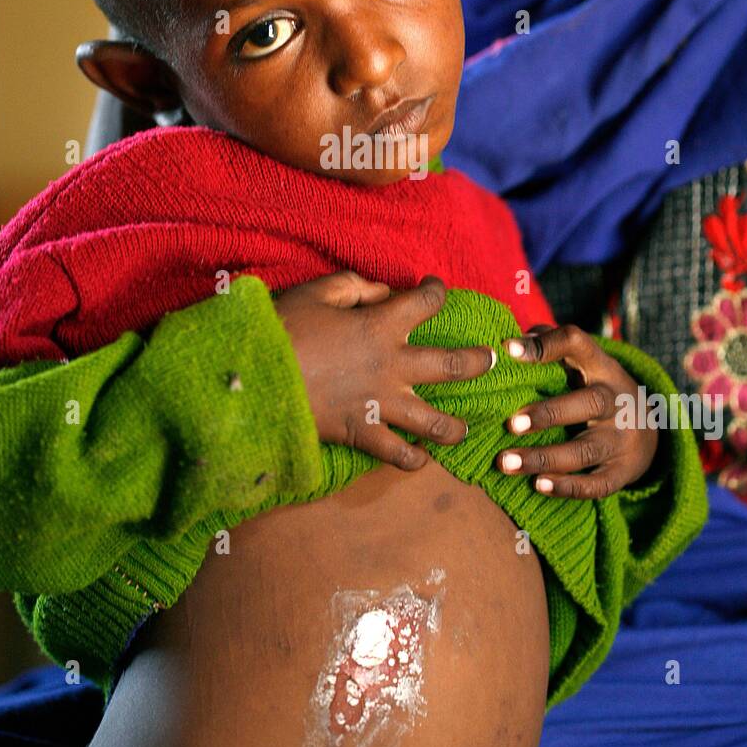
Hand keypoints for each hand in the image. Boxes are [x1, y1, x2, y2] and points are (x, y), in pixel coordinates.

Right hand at [274, 271, 495, 471]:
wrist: (254, 378)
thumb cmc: (283, 329)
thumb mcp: (317, 293)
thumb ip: (354, 286)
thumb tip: (381, 292)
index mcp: (381, 325)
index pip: (426, 302)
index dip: (436, 291)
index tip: (435, 289)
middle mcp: (392, 365)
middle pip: (454, 365)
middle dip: (480, 360)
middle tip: (493, 359)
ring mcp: (382, 404)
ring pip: (437, 422)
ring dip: (456, 426)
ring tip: (464, 428)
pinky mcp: (363, 433)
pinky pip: (399, 455)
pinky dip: (413, 460)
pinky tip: (420, 458)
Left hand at [497, 324, 658, 498]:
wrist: (650, 429)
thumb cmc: (594, 388)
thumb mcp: (583, 363)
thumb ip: (548, 345)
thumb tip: (509, 344)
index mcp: (602, 367)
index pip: (578, 344)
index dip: (546, 345)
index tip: (509, 350)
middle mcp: (616, 401)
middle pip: (588, 403)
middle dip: (549, 414)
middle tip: (511, 423)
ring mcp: (622, 439)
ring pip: (586, 450)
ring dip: (544, 458)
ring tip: (506, 462)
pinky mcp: (623, 472)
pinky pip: (597, 485)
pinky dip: (568, 487)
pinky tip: (538, 485)